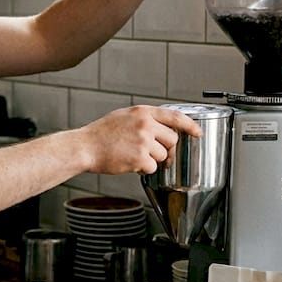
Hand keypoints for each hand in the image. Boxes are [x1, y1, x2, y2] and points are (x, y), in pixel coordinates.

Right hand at [80, 105, 203, 174]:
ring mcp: (143, 141)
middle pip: (172, 140)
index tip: (197, 132)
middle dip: (164, 149)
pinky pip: (152, 167)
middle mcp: (145, 124)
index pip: (175, 116)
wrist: (84, 147)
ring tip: (132, 155)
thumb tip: (162, 128)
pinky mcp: (140, 158)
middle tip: (151, 152)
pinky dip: (143, 169)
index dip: (190, 125)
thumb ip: (144, 120)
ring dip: (151, 160)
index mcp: (142, 112)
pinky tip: (129, 163)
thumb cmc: (101, 134)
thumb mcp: (124, 117)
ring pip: (163, 155)